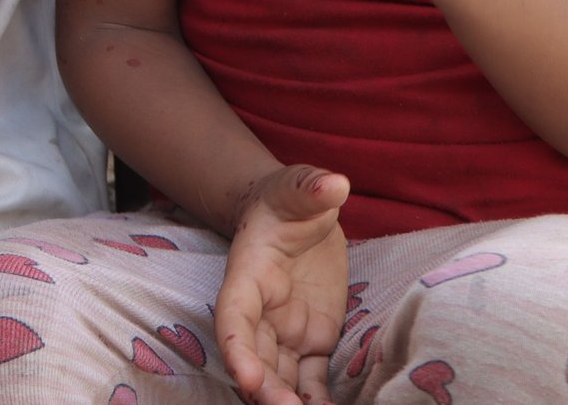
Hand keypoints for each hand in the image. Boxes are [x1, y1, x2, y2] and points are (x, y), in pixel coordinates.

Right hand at [214, 165, 349, 404]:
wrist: (297, 215)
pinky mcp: (313, 343)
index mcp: (249, 275)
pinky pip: (312, 380)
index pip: (234, 315)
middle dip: (266, 390)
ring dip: (287, 401)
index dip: (237, 347)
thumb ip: (310, 186)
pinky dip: (318, 401)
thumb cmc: (290, 199)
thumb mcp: (299, 187)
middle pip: (256, 357)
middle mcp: (261, 311)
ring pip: (280, 376)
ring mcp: (286, 332)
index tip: (245, 377)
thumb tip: (334, 183)